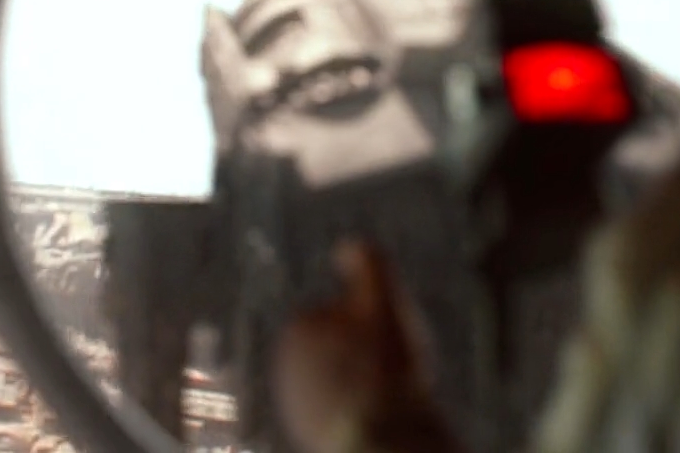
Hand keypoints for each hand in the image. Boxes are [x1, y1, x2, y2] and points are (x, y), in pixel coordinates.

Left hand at [272, 240, 461, 452]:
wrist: (377, 438)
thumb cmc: (382, 368)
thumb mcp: (382, 299)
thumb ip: (368, 262)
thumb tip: (349, 245)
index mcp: (298, 329)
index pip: (347, 314)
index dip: (375, 325)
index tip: (391, 344)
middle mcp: (285, 367)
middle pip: (343, 347)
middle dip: (367, 355)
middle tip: (393, 372)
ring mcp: (295, 403)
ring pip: (344, 380)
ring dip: (365, 385)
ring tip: (388, 398)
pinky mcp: (307, 432)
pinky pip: (341, 411)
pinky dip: (358, 412)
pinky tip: (377, 419)